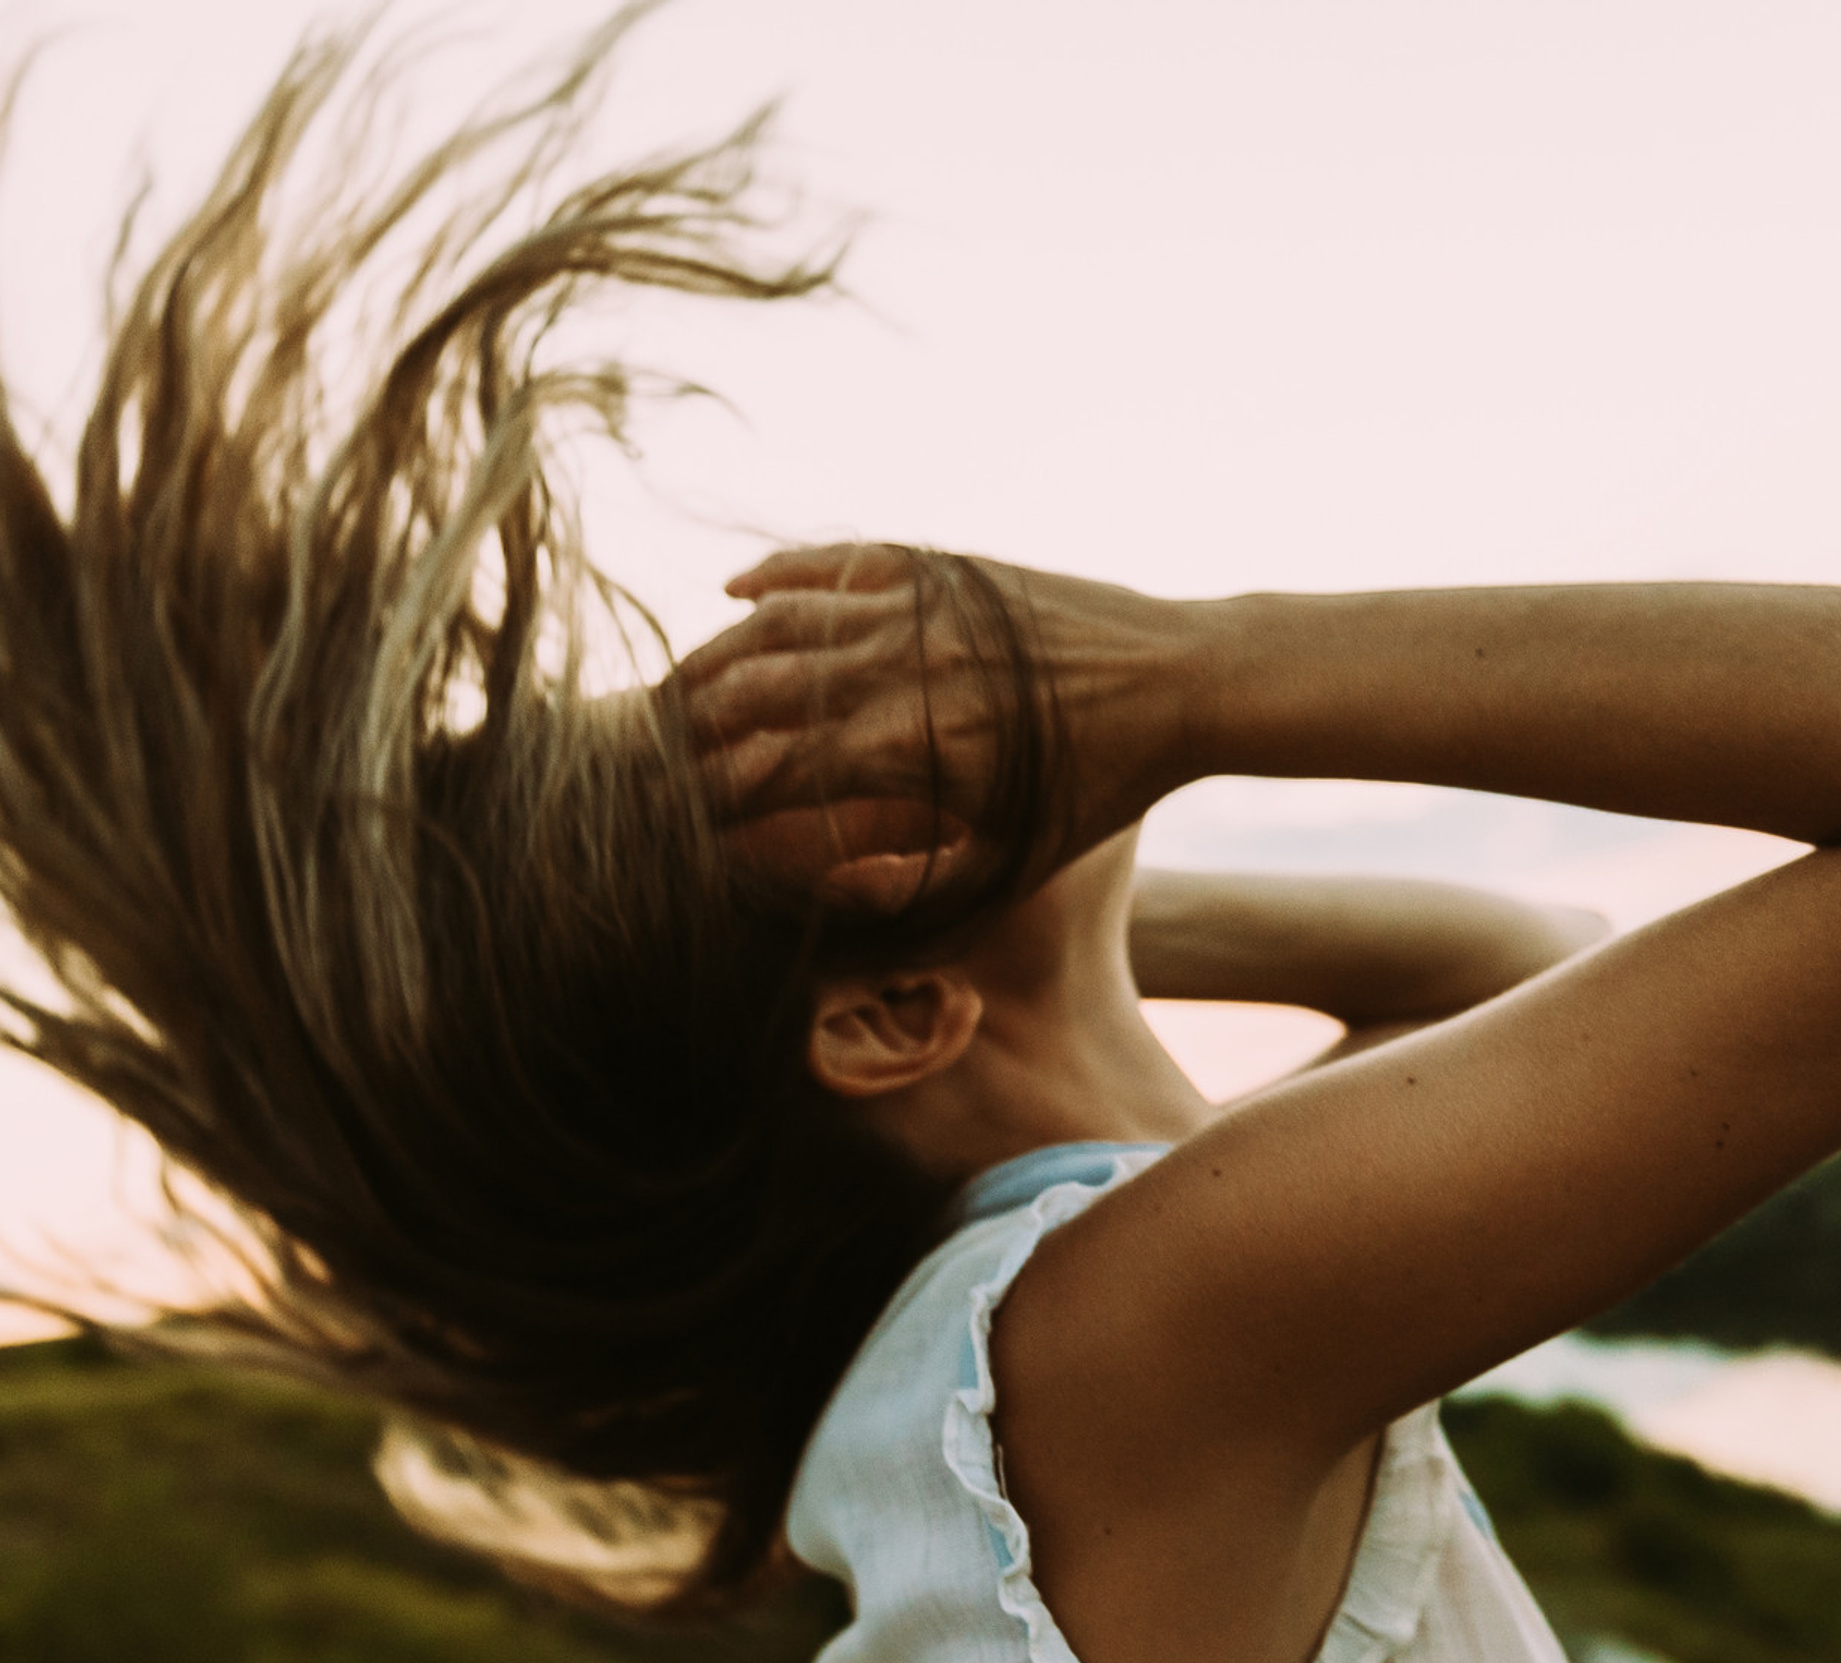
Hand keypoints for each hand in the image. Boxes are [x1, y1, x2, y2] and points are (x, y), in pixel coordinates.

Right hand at [677, 542, 1201, 913]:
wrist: (1181, 684)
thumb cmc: (1102, 791)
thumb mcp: (1013, 859)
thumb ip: (925, 879)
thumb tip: (841, 902)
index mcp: (907, 752)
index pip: (777, 775)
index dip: (717, 802)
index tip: (678, 827)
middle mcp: (897, 671)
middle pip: (755, 696)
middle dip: (688, 729)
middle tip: (639, 755)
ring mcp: (916, 609)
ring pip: (781, 625)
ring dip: (717, 655)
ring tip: (672, 685)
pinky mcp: (941, 567)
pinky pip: (838, 562)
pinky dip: (781, 573)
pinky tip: (736, 591)